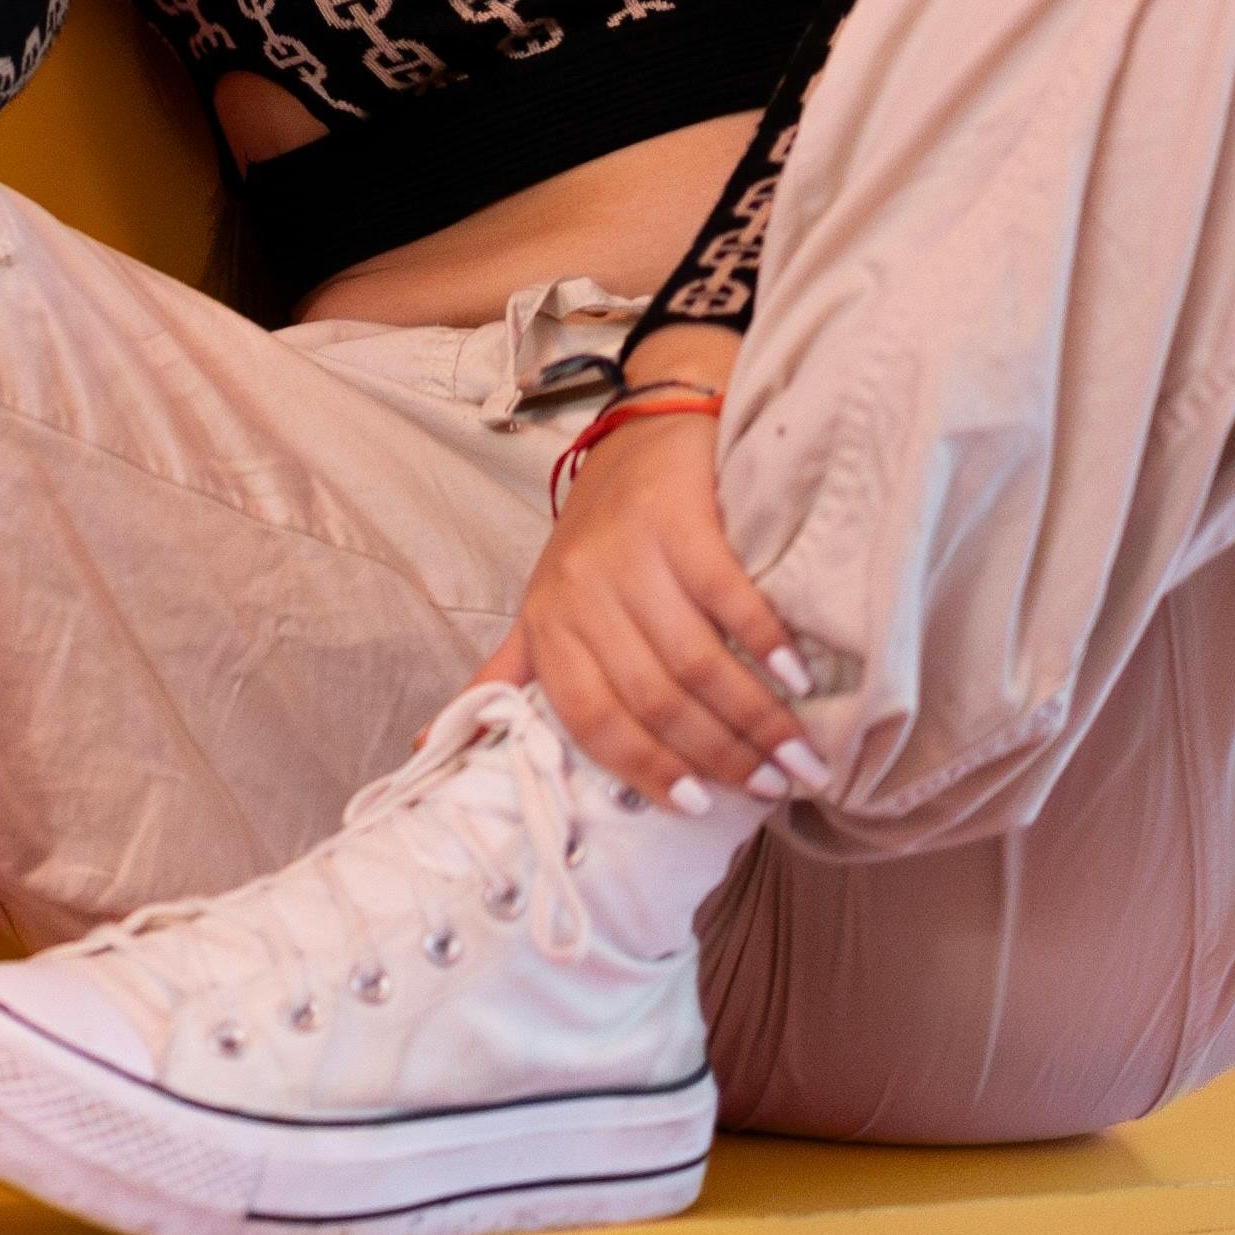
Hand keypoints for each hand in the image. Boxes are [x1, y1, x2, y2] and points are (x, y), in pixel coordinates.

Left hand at [476, 392, 822, 817]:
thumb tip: (433, 747)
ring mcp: (630, 553)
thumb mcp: (547, 603)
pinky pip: (727, 598)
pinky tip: (798, 678)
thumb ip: (512, 674)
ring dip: (754, 718)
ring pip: (695, 660)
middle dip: (720, 755)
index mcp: (546, 624)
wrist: (648, 426)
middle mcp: (581, 591)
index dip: (647, 770)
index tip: (700, 807)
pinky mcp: (679, 517)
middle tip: (778, 785)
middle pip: (654, 699)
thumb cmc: (602, 533)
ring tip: (801, 754)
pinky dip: (767, 644)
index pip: (591, 720)